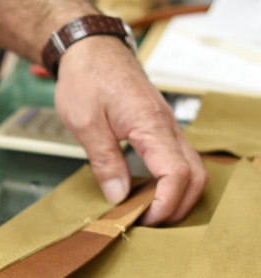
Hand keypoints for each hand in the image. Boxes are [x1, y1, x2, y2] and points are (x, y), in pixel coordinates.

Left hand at [54, 36, 207, 224]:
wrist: (91, 51)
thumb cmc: (86, 79)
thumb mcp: (85, 124)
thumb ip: (104, 162)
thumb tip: (118, 196)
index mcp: (151, 125)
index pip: (176, 174)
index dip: (165, 204)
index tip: (144, 219)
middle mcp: (166, 126)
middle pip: (195, 175)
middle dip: (177, 206)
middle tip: (147, 223)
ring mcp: (166, 126)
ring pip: (191, 168)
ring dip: (176, 195)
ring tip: (146, 212)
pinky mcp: (158, 128)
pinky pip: (176, 159)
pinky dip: (169, 181)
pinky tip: (145, 191)